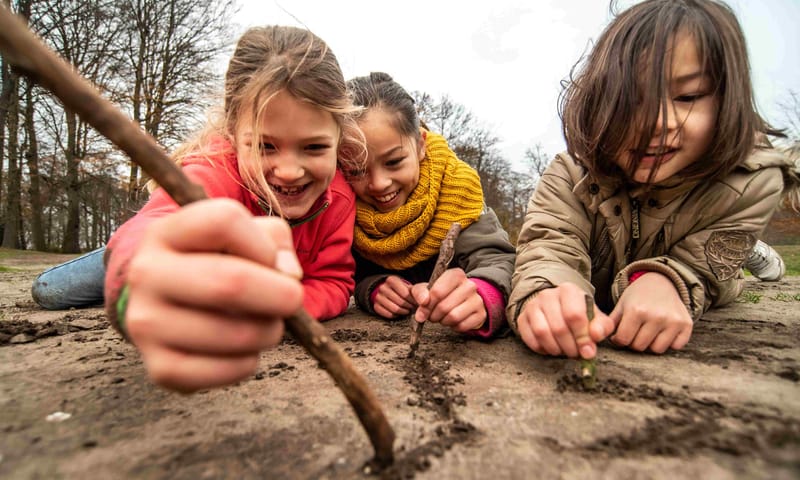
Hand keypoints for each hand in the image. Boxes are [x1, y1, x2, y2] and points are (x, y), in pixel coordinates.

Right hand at [124, 199, 303, 392]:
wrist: (168, 305)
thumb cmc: (220, 262)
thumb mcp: (245, 235)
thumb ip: (275, 240)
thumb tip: (287, 276)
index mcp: (166, 232)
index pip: (224, 222)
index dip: (263, 245)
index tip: (270, 261)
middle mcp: (146, 274)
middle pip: (231, 283)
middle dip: (280, 296)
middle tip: (293, 302)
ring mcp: (146, 323)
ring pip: (236, 334)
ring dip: (269, 332)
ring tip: (264, 324)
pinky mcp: (160, 368)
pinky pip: (227, 371)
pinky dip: (249, 363)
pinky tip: (242, 350)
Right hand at [372, 275, 414, 318]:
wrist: (389, 291)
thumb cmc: (403, 289)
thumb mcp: (408, 286)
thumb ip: (416, 291)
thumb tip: (423, 301)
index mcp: (391, 280)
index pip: (405, 293)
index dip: (413, 300)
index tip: (416, 303)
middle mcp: (383, 287)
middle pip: (400, 302)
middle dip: (409, 306)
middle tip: (412, 307)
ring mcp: (378, 297)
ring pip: (394, 309)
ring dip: (403, 311)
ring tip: (407, 310)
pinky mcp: (376, 306)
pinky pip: (388, 314)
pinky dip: (396, 315)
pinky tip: (399, 312)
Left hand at [411, 268, 485, 331]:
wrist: (461, 300)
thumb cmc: (440, 293)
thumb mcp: (426, 288)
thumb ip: (420, 292)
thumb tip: (423, 302)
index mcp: (456, 275)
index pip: (437, 292)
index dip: (426, 304)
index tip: (422, 309)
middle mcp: (469, 285)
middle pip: (444, 306)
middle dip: (433, 315)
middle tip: (432, 315)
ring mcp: (477, 300)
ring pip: (453, 317)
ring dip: (443, 321)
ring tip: (442, 317)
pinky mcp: (481, 314)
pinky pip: (463, 326)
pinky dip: (454, 327)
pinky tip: (453, 321)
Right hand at [516, 282, 612, 358]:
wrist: (556, 306)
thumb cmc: (579, 313)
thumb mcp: (596, 318)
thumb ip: (601, 327)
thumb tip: (595, 336)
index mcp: (569, 291)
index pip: (574, 315)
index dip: (582, 337)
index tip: (588, 350)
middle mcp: (548, 295)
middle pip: (559, 327)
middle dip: (570, 347)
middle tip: (576, 354)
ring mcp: (532, 306)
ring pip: (542, 333)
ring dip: (556, 349)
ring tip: (564, 351)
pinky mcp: (522, 318)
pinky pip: (530, 339)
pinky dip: (542, 349)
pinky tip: (552, 349)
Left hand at [608, 272, 692, 353]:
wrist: (662, 282)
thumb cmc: (638, 296)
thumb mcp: (621, 305)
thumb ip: (610, 323)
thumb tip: (598, 339)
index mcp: (636, 310)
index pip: (624, 340)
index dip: (620, 339)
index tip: (622, 333)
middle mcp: (656, 316)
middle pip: (640, 347)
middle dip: (634, 342)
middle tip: (636, 331)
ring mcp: (673, 321)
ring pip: (657, 350)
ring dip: (651, 344)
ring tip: (649, 331)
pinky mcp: (686, 325)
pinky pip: (675, 346)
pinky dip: (669, 342)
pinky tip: (664, 331)